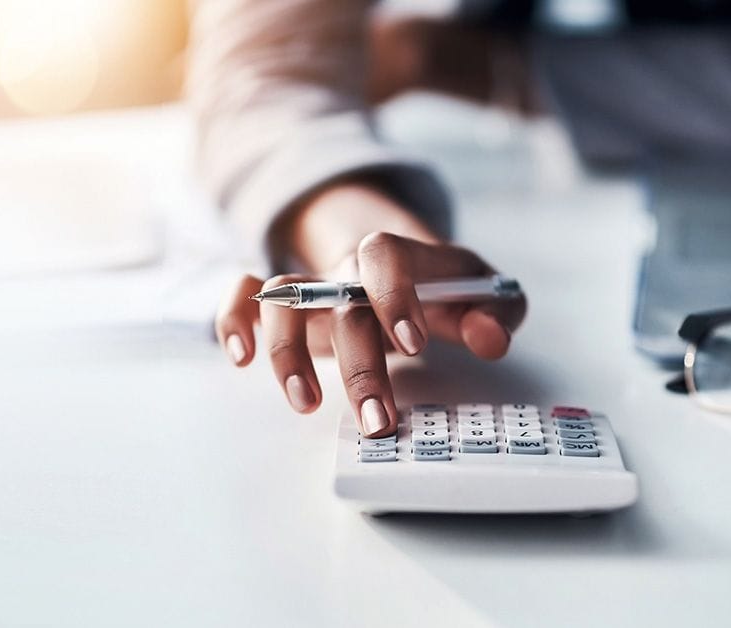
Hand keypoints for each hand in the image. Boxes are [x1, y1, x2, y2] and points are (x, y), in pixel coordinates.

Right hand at [215, 184, 525, 437]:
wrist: (401, 267)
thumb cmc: (443, 289)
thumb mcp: (485, 294)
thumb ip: (496, 313)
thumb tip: (489, 338)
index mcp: (399, 259)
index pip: (384, 255)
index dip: (393, 294)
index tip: (413, 344)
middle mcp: (348, 270)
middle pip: (340, 302)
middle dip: (359, 366)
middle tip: (379, 419)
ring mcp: (312, 287)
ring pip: (282, 299)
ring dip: (288, 352)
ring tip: (307, 404)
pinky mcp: (285, 307)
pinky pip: (243, 296)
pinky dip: (234, 320)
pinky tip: (241, 357)